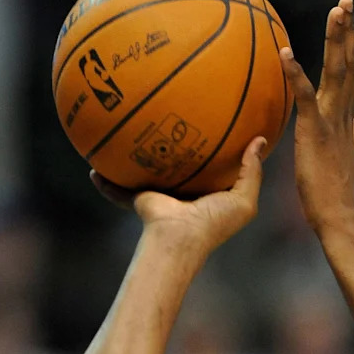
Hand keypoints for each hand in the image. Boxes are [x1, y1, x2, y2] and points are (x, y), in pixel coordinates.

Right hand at [90, 136, 265, 257]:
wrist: (180, 238)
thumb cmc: (214, 223)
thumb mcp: (244, 200)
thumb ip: (252, 172)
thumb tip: (260, 140)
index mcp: (204, 193)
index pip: (206, 166)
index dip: (208, 146)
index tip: (207, 120)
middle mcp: (180, 193)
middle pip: (173, 163)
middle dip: (167, 144)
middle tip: (164, 114)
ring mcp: (158, 196)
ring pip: (143, 171)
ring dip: (132, 155)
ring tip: (123, 129)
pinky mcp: (139, 199)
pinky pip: (118, 189)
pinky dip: (105, 181)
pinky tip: (93, 166)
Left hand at [280, 0, 353, 232]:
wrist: (337, 213)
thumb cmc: (338, 188)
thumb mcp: (352, 153)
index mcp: (347, 116)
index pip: (351, 71)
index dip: (350, 43)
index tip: (348, 18)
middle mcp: (342, 113)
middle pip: (347, 63)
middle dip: (347, 31)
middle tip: (345, 1)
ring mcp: (330, 120)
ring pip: (335, 72)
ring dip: (335, 41)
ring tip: (336, 12)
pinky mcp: (314, 130)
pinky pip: (304, 96)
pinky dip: (295, 74)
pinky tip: (284, 53)